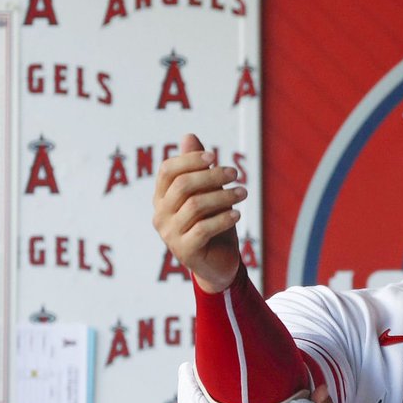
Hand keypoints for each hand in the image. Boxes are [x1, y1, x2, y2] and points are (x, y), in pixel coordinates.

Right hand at [152, 133, 243, 292]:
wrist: (218, 266)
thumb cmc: (213, 226)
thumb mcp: (207, 195)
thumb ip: (197, 169)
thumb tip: (189, 136)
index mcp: (161, 198)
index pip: (168, 170)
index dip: (190, 160)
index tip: (214, 157)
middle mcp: (160, 215)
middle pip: (183, 185)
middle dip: (212, 176)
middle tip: (235, 173)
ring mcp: (170, 235)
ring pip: (195, 206)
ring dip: (223, 196)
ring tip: (242, 193)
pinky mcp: (185, 251)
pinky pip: (203, 229)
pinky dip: (223, 219)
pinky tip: (237, 214)